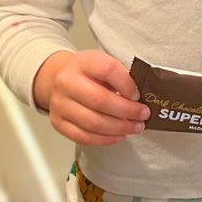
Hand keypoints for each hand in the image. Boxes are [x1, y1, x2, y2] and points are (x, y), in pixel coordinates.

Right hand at [33, 50, 149, 146]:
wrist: (59, 78)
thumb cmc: (87, 73)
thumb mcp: (103, 63)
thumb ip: (120, 77)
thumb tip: (139, 99)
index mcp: (82, 63)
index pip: (107, 70)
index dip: (126, 84)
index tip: (138, 95)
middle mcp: (67, 82)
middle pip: (100, 100)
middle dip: (127, 111)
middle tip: (143, 115)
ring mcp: (60, 104)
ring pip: (93, 123)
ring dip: (119, 128)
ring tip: (135, 127)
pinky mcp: (58, 122)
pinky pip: (84, 137)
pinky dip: (105, 139)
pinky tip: (119, 135)